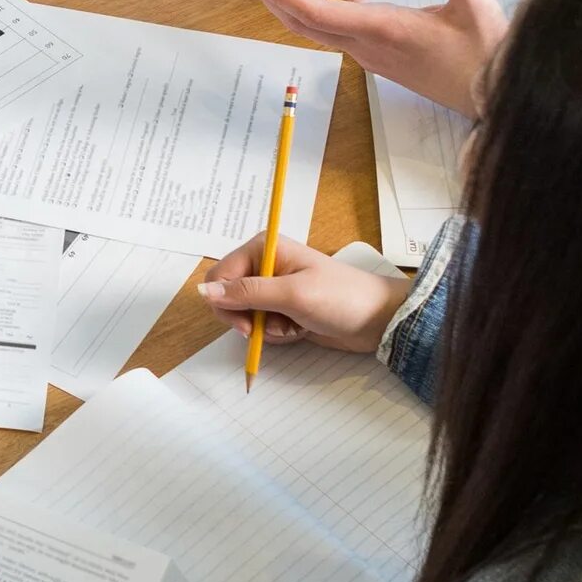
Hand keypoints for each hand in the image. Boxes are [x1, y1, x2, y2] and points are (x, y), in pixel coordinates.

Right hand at [196, 233, 411, 353]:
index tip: (246, 324)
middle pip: (227, 297)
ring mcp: (273, 288)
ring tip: (294, 325)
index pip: (219, 276)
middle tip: (272, 327)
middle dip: (247, 319)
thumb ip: (247, 293)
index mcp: (262, 248)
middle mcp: (264, 265)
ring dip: (265, 329)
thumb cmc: (341, 298)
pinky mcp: (282, 308)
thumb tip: (203, 291)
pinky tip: (299, 330)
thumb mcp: (292, 294)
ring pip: (244, 316)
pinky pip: (261, 326)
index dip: (226, 303)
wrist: (378, 320)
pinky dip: (276, 333)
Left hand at [235, 0, 508, 118]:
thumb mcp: (473, 2)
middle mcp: (366, 43)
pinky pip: (349, 20)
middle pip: (303, 18)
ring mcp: (373, 49)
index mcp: (379, 29)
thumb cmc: (487, 54)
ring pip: (322, 19)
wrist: (496, 98)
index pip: (312, 10)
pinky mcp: (385, 49)